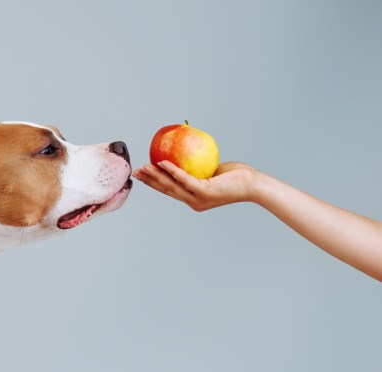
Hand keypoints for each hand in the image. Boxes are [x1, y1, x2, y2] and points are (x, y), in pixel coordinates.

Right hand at [132, 161, 258, 210]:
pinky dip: (172, 171)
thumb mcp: (212, 171)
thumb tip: (185, 152)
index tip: (142, 176)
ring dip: (156, 176)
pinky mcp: (204, 192)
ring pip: (172, 186)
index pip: (170, 191)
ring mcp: (199, 198)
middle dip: (149, 181)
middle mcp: (194, 202)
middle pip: (166, 190)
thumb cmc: (236, 176)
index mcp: (194, 199)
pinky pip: (184, 179)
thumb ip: (198, 167)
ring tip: (144, 167)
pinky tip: (162, 162)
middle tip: (136, 172)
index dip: (154, 184)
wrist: (253, 184)